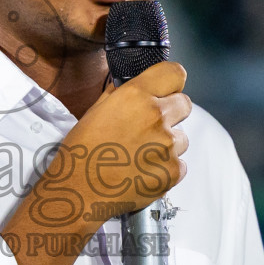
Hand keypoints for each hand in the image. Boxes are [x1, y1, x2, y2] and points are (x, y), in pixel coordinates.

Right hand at [1, 61, 189, 264]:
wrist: (79, 191)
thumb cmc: (80, 151)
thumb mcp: (95, 112)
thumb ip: (118, 97)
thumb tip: (129, 89)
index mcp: (136, 96)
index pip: (175, 73)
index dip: (172, 82)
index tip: (166, 90)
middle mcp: (156, 116)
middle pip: (185, 104)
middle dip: (172, 113)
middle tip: (151, 128)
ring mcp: (168, 145)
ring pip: (182, 138)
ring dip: (168, 144)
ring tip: (142, 156)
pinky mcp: (173, 171)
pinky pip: (181, 164)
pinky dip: (166, 168)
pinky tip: (144, 172)